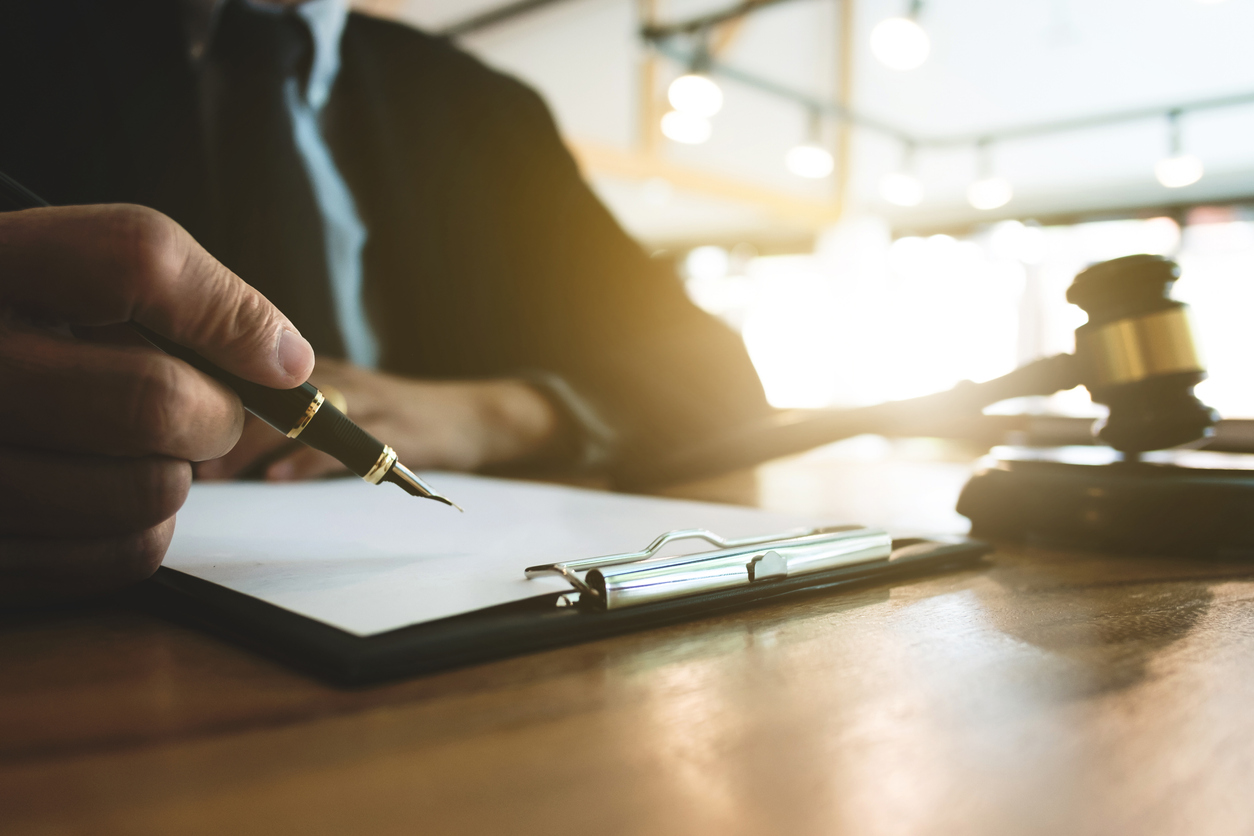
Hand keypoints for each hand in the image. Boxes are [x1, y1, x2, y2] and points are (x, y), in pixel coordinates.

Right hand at [0, 204, 313, 604]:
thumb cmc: (13, 329)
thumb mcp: (60, 272)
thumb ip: (178, 287)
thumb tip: (287, 361)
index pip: (134, 261)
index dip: (227, 315)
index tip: (272, 356)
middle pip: (155, 400)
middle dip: (212, 413)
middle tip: (196, 411)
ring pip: (150, 491)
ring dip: (173, 474)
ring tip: (126, 450)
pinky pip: (126, 556)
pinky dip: (144, 531)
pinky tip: (100, 494)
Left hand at [196, 357, 568, 481]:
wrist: (472, 416)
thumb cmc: (394, 419)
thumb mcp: (337, 405)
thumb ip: (284, 418)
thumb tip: (212, 448)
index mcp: (312, 371)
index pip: (249, 372)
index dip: (203, 394)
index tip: (163, 424)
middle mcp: (334, 377)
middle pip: (266, 391)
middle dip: (215, 423)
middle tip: (173, 457)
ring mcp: (367, 400)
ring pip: (299, 414)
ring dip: (250, 444)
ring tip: (212, 473)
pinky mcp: (396, 428)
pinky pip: (347, 443)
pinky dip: (309, 460)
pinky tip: (277, 478)